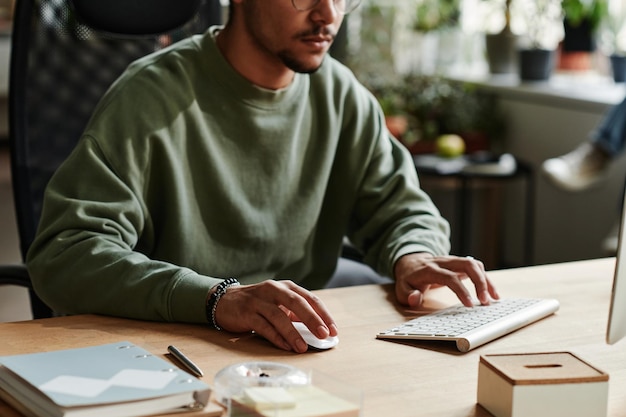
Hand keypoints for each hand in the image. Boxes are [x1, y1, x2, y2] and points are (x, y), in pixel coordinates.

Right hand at [213, 280, 337, 352]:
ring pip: (279, 316)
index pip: (309, 298)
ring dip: (293, 333)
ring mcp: (259, 300)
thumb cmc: (258, 303)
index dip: (323, 314)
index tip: (333, 330)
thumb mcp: (278, 303)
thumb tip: (317, 331)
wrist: (224, 300)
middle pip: (297, 303)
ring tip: (302, 347)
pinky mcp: (246, 313)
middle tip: (324, 335)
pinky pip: (263, 326)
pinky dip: (276, 337)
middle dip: (312, 319)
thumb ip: (295, 313)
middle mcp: (273, 289)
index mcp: (285, 287)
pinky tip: (286, 346)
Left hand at [393, 253, 498, 307]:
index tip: (470, 304)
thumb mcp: (401, 289)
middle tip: (486, 301)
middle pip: (467, 264)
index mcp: (430, 269)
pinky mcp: (459, 263)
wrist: (410, 262)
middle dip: (480, 282)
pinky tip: (492, 293)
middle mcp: (444, 262)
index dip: (461, 290)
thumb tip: (415, 298)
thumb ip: (407, 295)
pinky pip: (476, 267)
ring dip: (486, 280)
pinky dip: (486, 278)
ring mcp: (453, 261)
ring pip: (474, 264)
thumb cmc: (408, 278)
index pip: (449, 277)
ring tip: (494, 298)